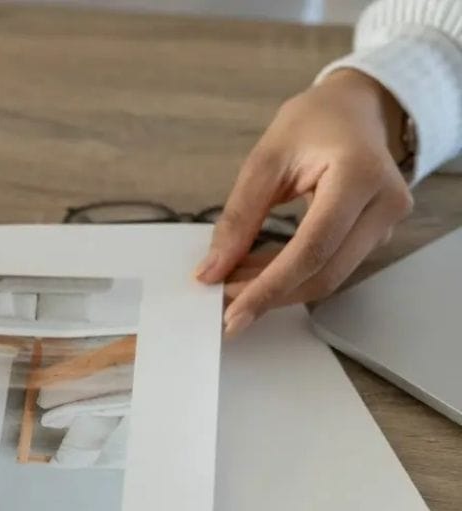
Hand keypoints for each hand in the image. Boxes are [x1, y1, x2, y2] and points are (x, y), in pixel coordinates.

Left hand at [194, 69, 413, 335]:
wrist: (355, 109)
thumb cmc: (312, 123)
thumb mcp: (265, 160)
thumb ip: (238, 217)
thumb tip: (212, 270)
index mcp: (360, 175)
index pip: (313, 248)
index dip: (270, 286)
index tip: (232, 312)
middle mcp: (385, 204)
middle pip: (324, 272)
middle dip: (270, 293)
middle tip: (223, 302)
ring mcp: (386, 223)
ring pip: (328, 275)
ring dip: (278, 287)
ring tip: (232, 283)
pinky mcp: (376, 235)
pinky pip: (331, 265)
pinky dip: (291, 274)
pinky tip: (256, 272)